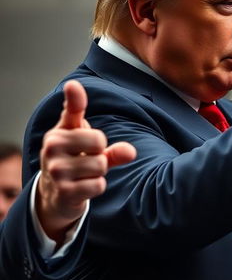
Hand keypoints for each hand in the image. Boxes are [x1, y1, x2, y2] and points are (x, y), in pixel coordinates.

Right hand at [36, 80, 136, 243]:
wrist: (55, 194)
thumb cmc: (75, 161)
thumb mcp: (90, 148)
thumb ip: (110, 146)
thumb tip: (130, 151)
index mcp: (59, 132)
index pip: (72, 111)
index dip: (75, 98)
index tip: (73, 85)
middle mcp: (52, 147)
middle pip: (99, 141)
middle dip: (101, 153)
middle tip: (87, 159)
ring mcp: (55, 170)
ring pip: (100, 165)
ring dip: (99, 173)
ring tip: (84, 174)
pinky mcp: (64, 191)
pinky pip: (98, 185)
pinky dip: (97, 187)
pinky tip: (83, 187)